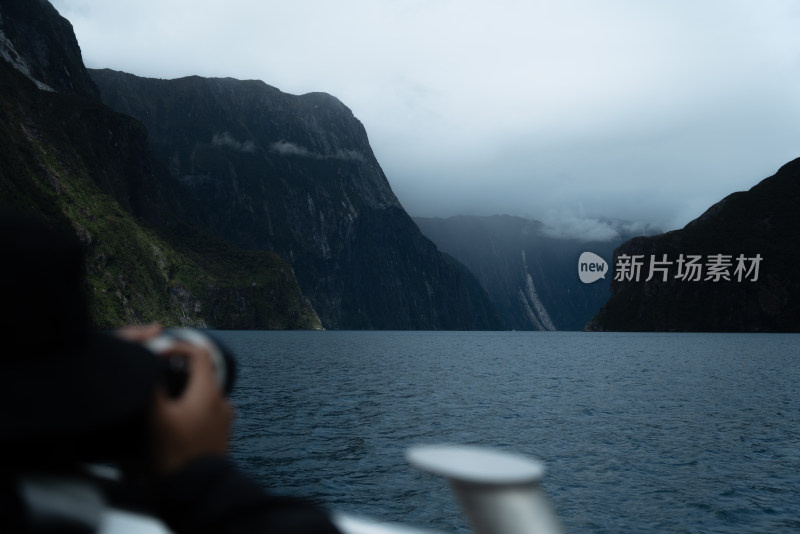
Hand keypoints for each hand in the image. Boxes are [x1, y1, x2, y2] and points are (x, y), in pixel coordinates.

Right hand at [149, 339, 234, 475]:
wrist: (197, 488)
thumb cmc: (176, 453)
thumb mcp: (157, 418)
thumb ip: (153, 388)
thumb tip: (148, 369)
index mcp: (208, 391)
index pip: (199, 353)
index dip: (178, 346)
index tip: (159, 353)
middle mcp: (221, 400)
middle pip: (203, 372)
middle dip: (181, 367)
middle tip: (159, 371)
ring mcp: (224, 417)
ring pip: (206, 391)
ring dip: (188, 388)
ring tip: (167, 395)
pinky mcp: (222, 432)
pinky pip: (209, 409)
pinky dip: (194, 405)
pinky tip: (179, 417)